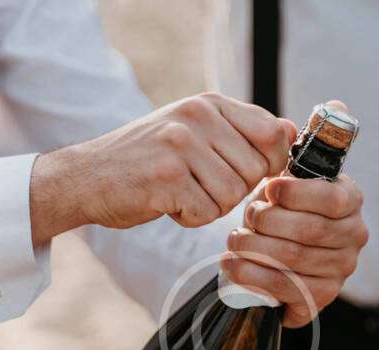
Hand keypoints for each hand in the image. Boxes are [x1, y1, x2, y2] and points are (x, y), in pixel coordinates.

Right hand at [30, 92, 296, 243]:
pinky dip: (189, 218)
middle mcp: (197, 117)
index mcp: (208, 103)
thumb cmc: (147, 159)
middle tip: (199, 185)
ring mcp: (181, 145)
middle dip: (233, 190)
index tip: (245, 173)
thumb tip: (291, 132)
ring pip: (233, 196)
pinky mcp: (167, 178)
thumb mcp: (194, 131)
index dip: (268, 164)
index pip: (273, 134)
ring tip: (181, 192)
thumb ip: (240, 131)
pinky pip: (206, 213)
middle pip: (255, 173)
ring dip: (210, 206)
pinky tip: (167, 203)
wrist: (87, 177)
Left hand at [221, 173, 366, 327]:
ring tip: (235, 239)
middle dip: (269, 222)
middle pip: (310, 230)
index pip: (332, 199)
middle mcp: (354, 237)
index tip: (269, 190)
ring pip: (293, 259)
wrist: (279, 255)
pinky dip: (252, 275)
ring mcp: (341, 270)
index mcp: (350, 201)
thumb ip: (287, 164)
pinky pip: (283, 287)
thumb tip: (279, 134)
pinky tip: (233, 264)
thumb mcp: (287, 182)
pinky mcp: (321, 296)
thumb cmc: (283, 210)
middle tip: (247, 217)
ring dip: (255, 247)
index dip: (297, 194)